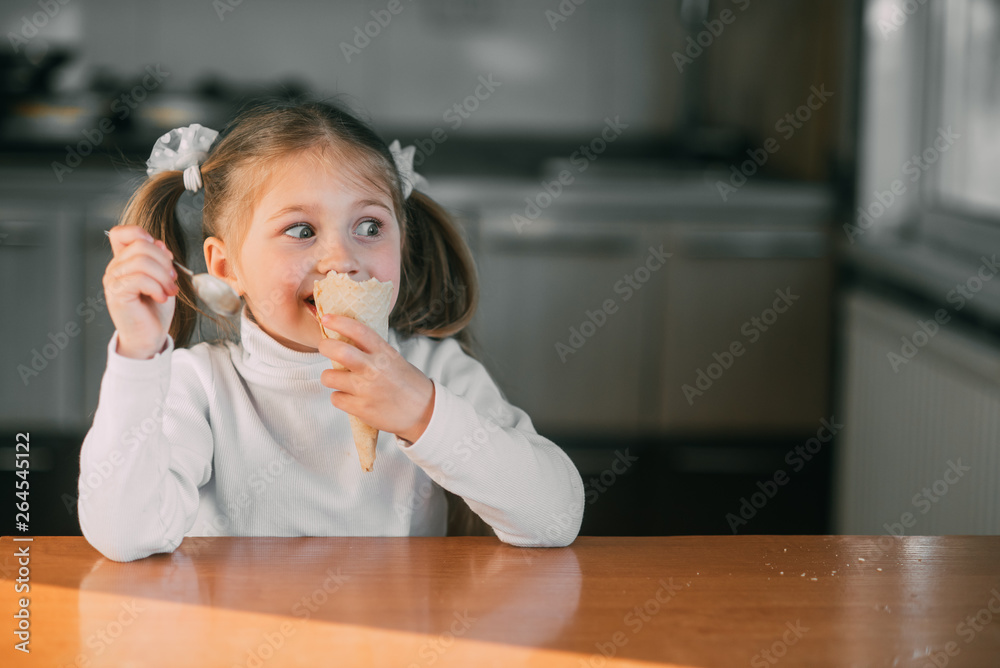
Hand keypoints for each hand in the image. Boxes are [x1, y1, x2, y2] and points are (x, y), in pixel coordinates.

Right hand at [103, 225, 178, 359]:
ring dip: (163, 276)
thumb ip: (160, 259)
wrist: (150, 337)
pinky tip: (161, 297)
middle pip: (140, 245)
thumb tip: (159, 243)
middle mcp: (115, 268)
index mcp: (124, 261)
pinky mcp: (117, 294)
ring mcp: (113, 281)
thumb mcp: (162, 279)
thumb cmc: (155, 310)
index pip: (121, 233)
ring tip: (169, 291)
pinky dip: (157, 287)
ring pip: (141, 261)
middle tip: (172, 279)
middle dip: (164, 261)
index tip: (161, 253)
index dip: (141, 234)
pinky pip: (139, 279)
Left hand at [318, 314, 434, 443]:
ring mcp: (366, 390)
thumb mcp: (395, 360)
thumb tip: (345, 339)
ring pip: (329, 377)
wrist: (424, 413)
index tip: (327, 318)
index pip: (359, 331)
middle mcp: (375, 369)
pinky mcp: (361, 409)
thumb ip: (373, 351)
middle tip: (325, 347)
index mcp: (384, 354)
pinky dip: (339, 397)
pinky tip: (350, 397)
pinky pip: (335, 398)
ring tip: (339, 379)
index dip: (339, 322)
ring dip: (329, 377)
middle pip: (339, 351)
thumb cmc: (408, 384)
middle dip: (325, 346)